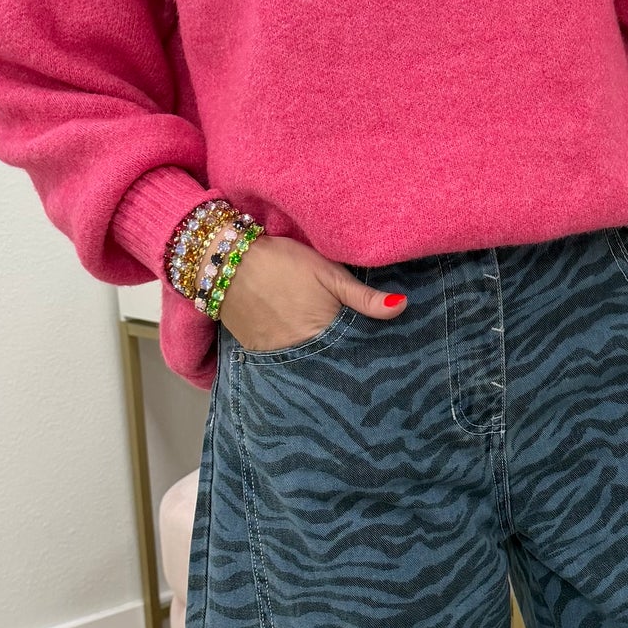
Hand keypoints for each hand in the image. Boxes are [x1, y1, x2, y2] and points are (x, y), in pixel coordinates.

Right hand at [215, 234, 405, 350]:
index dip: (365, 357)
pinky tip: (305, 354)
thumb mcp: (328, 272)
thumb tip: (402, 307)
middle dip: (343, 366)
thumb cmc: (283, 261)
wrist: (225, 258)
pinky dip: (294, 360)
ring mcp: (274, 355)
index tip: (379, 362)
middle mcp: (298, 351)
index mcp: (321, 333)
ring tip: (333, 363)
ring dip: (318, 365)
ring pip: (304, 367)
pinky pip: (281, 363)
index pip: (353, 356)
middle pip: (329, 366)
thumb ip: (364, 296)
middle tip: (360, 370)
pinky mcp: (254, 352)